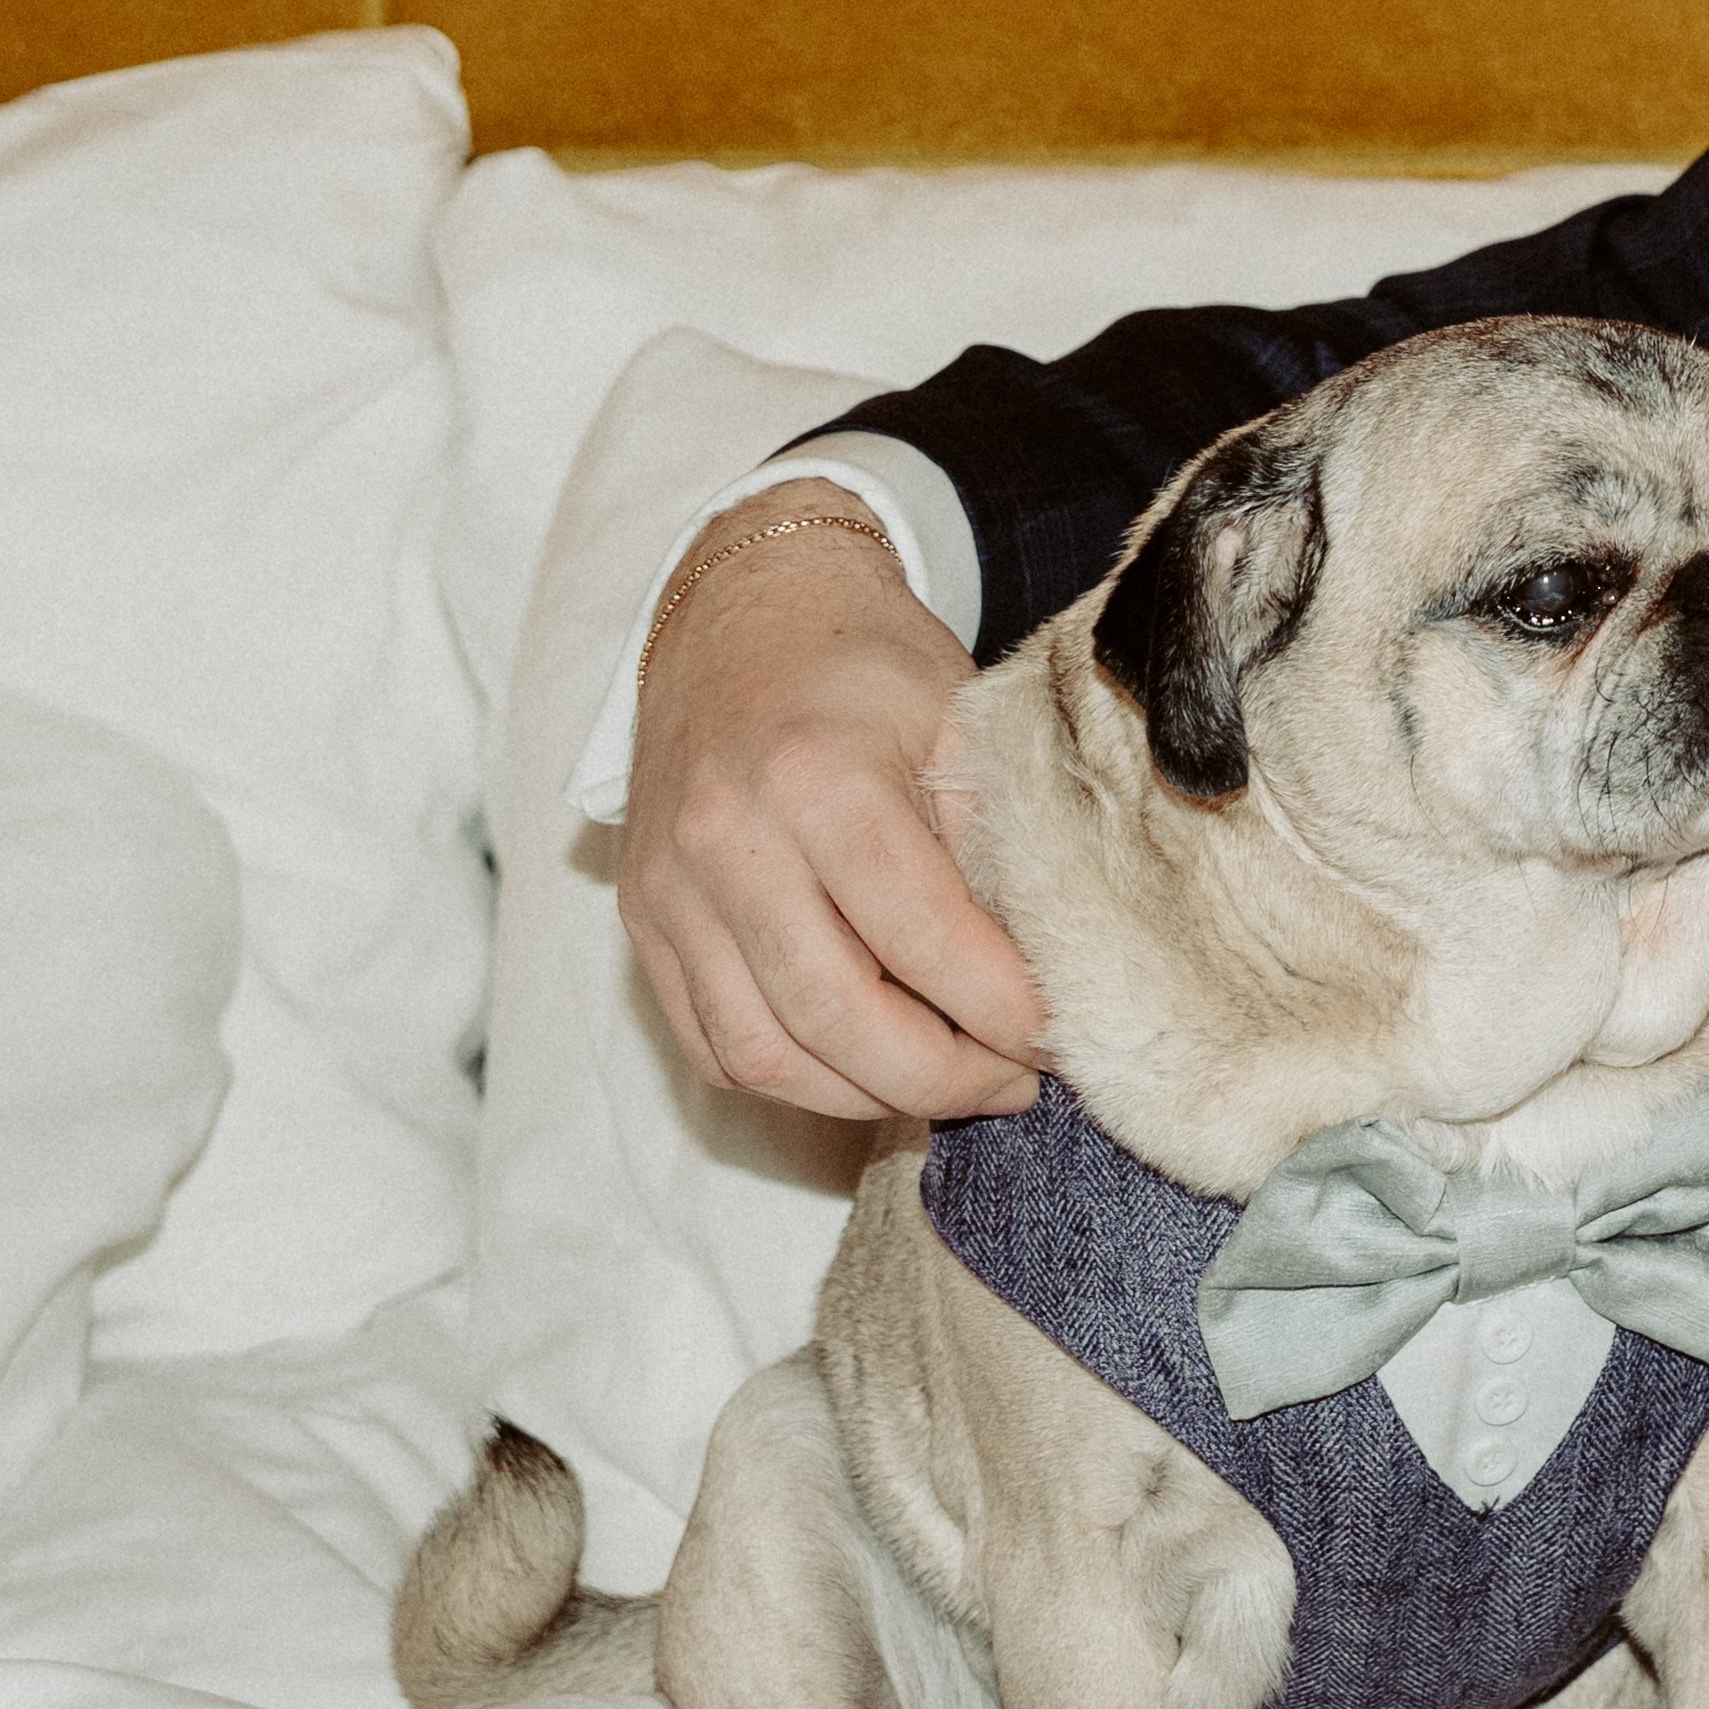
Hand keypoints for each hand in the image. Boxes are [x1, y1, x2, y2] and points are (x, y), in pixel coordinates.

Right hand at [621, 501, 1048, 1124]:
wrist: (742, 612)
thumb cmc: (865, 664)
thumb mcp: (959, 716)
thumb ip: (996, 836)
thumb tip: (1053, 965)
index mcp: (818, 779)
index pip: (923, 937)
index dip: (1002, 1010)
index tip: (1063, 1035)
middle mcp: (728, 840)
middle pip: (837, 1017)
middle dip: (943, 1077)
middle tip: (1016, 1083)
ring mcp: (672, 888)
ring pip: (764, 1054)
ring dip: (869, 1095)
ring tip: (949, 1084)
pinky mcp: (644, 920)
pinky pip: (713, 1046)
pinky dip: (795, 1081)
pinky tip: (865, 1071)